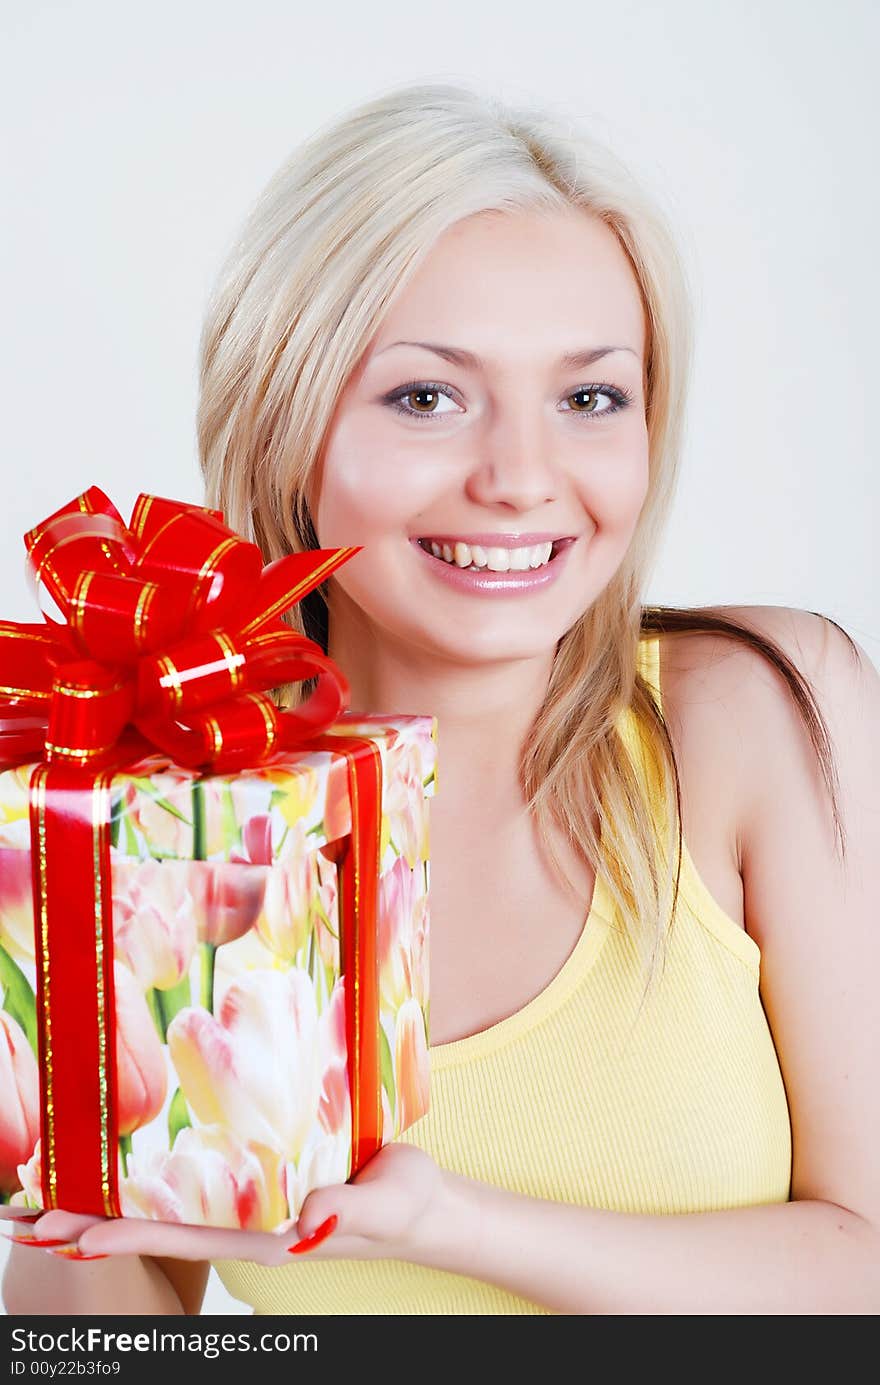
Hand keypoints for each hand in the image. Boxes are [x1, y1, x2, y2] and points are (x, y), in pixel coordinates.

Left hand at [2, 1143, 450, 1266]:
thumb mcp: (384, 1205)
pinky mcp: (268, 1179)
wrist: (427, 1206)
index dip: (124, 1232)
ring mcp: (255, 1205)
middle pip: (157, 1226)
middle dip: (93, 1222)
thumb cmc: (406, 1205)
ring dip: (113, 1203)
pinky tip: (131, 1169)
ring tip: (54, 1197)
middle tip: (25, 1216)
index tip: (68, 1231)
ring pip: (171, 1205)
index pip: (181, 1235)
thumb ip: (348, 1212)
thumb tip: (306, 1217)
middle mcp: (248, 1225)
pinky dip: (156, 1179)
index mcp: (267, 1237)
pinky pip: (201, 1180)